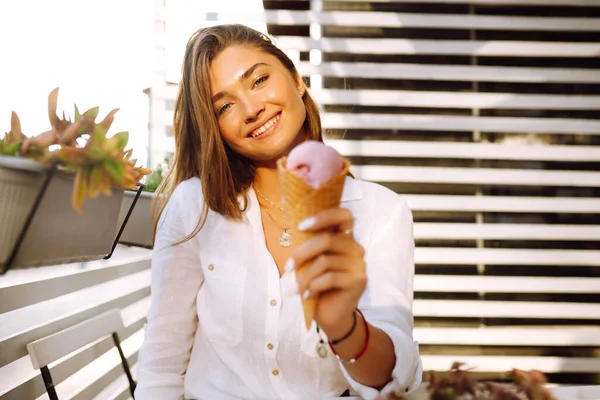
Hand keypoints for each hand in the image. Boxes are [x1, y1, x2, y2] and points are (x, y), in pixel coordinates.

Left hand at [288, 207, 366, 336]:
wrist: (331, 315)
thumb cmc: (318, 284)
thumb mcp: (311, 262)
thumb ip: (309, 245)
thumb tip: (293, 230)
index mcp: (345, 238)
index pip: (343, 215)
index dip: (323, 216)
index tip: (301, 227)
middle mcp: (355, 248)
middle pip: (327, 240)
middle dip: (302, 253)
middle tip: (288, 267)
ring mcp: (359, 264)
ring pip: (325, 261)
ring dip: (304, 275)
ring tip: (295, 287)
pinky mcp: (358, 280)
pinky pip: (330, 277)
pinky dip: (314, 286)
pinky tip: (306, 294)